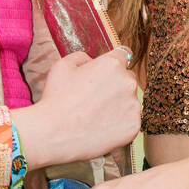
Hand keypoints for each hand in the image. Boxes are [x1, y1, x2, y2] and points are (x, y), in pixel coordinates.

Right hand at [24, 48, 139, 165]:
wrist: (54, 134)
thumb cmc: (56, 98)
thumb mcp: (63, 65)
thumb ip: (82, 57)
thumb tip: (92, 61)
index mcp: (112, 64)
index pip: (123, 55)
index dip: (113, 64)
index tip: (107, 73)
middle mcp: (127, 82)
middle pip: (127, 78)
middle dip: (115, 85)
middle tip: (95, 98)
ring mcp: (133, 106)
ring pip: (129, 101)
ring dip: (118, 105)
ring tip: (95, 115)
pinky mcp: (134, 127)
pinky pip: (130, 121)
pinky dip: (119, 124)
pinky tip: (101, 127)